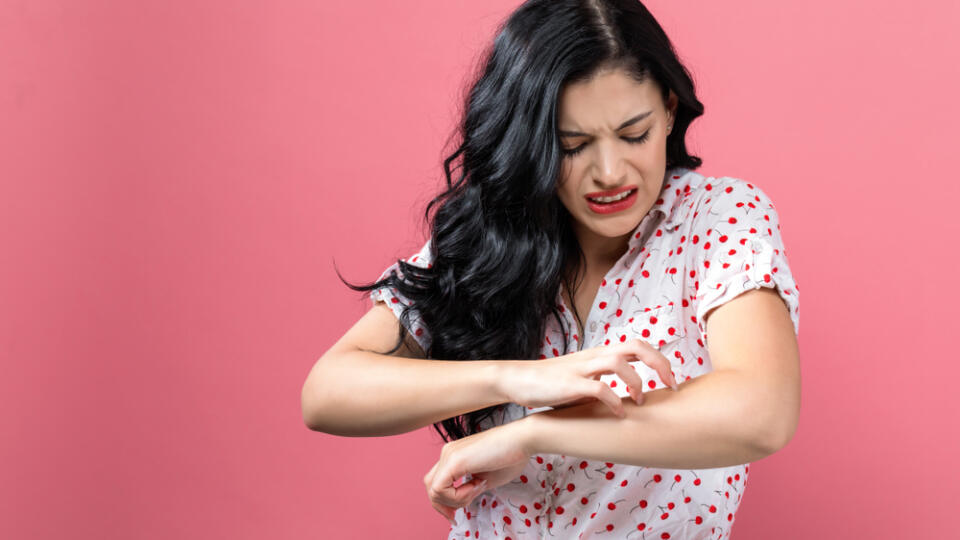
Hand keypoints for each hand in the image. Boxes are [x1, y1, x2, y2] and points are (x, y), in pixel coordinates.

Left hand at [423, 421, 530, 525]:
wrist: (522, 439)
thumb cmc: (511, 456)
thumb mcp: (486, 479)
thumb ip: (470, 489)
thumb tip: (461, 502)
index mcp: (454, 455)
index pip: (437, 482)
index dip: (444, 502)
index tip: (457, 513)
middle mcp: (448, 453)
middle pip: (430, 487)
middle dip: (443, 506)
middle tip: (457, 515)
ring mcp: (449, 454)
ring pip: (433, 490)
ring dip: (455, 500)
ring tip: (478, 489)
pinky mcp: (454, 460)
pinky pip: (440, 489)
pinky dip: (457, 496)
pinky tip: (476, 487)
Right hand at [499, 339, 678, 416]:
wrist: (520, 380)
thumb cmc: (553, 383)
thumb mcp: (585, 378)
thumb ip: (606, 381)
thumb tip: (631, 398)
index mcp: (600, 354)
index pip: (638, 345)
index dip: (661, 360)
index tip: (672, 382)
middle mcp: (594, 356)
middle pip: (635, 346)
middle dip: (659, 364)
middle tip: (671, 386)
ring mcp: (582, 368)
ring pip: (619, 362)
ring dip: (636, 382)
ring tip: (640, 401)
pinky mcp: (570, 384)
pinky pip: (599, 388)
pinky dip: (614, 401)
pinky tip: (619, 414)